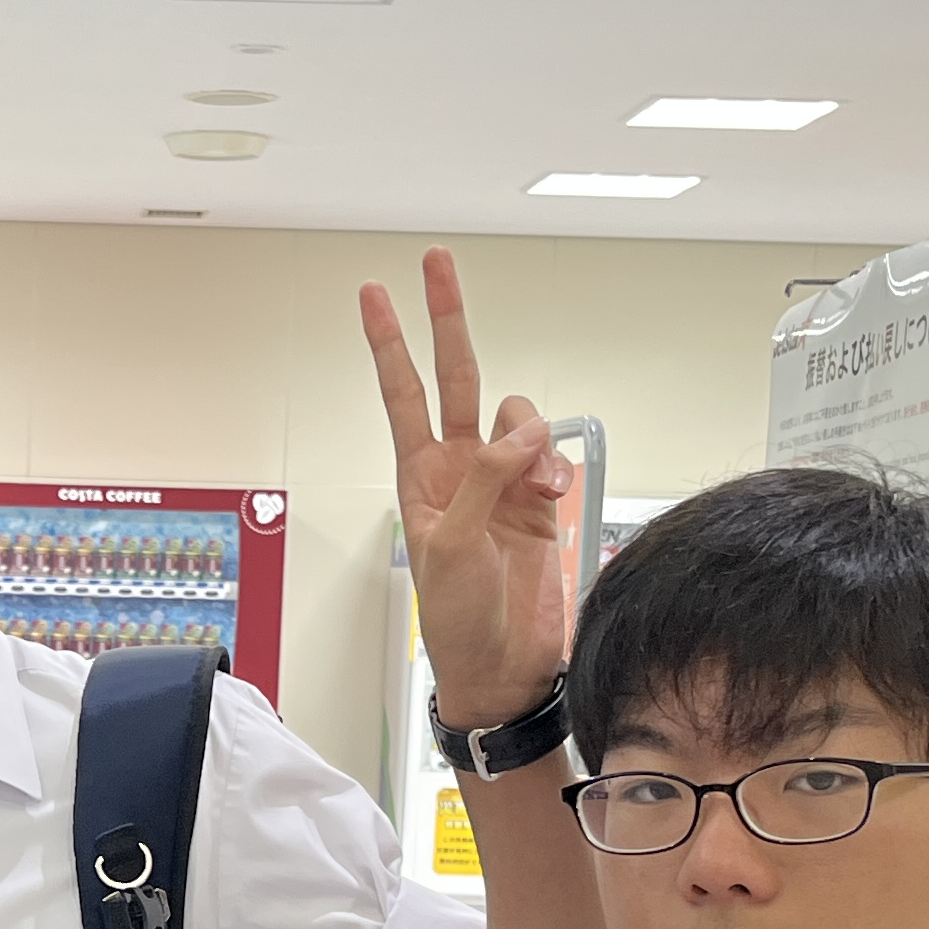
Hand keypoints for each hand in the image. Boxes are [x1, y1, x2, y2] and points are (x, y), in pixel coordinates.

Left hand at [364, 250, 580, 728]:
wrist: (502, 666)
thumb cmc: (456, 618)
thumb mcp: (451, 545)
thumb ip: (482, 478)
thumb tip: (520, 431)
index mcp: (420, 475)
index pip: (401, 392)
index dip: (389, 342)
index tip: (373, 293)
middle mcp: (458, 468)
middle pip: (454, 375)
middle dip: (446, 320)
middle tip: (436, 262)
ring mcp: (501, 482)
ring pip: (518, 418)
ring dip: (531, 437)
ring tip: (535, 483)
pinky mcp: (539, 502)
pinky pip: (550, 455)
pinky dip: (554, 466)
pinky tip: (552, 496)